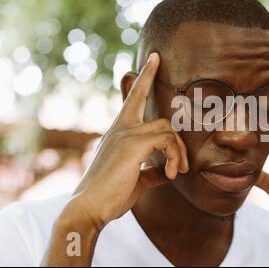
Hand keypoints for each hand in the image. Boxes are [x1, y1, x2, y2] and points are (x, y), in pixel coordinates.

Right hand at [72, 52, 188, 228]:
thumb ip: (152, 172)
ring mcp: (125, 134)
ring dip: (179, 150)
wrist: (89, 210)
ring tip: (178, 171)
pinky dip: (175, 158)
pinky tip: (171, 175)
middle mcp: (121, 128)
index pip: (132, 98)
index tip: (154, 57)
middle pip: (144, 97)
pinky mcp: (132, 144)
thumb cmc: (110, 195)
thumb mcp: (136, 180)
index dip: (144, 77)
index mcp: (119, 132)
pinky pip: (167, 141)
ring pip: (167, 127)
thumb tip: (166, 172)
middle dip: (153, 83)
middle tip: (159, 66)